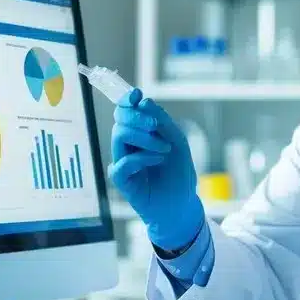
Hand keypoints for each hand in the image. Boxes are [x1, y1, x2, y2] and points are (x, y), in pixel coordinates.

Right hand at [108, 89, 204, 252]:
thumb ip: (161, 121)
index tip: (136, 95)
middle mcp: (128, 144)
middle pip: (119, 119)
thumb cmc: (178, 173)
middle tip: (155, 126)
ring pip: (119, 135)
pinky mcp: (121, 178)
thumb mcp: (177, 141)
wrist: (180, 204)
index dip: (128, 100)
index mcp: (140, 132)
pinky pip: (122, 161)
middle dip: (137, 117)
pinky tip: (157, 161)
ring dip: (145, 138)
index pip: (126, 110)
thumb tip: (143, 101)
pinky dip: (141, 158)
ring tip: (164, 150)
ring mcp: (122, 160)